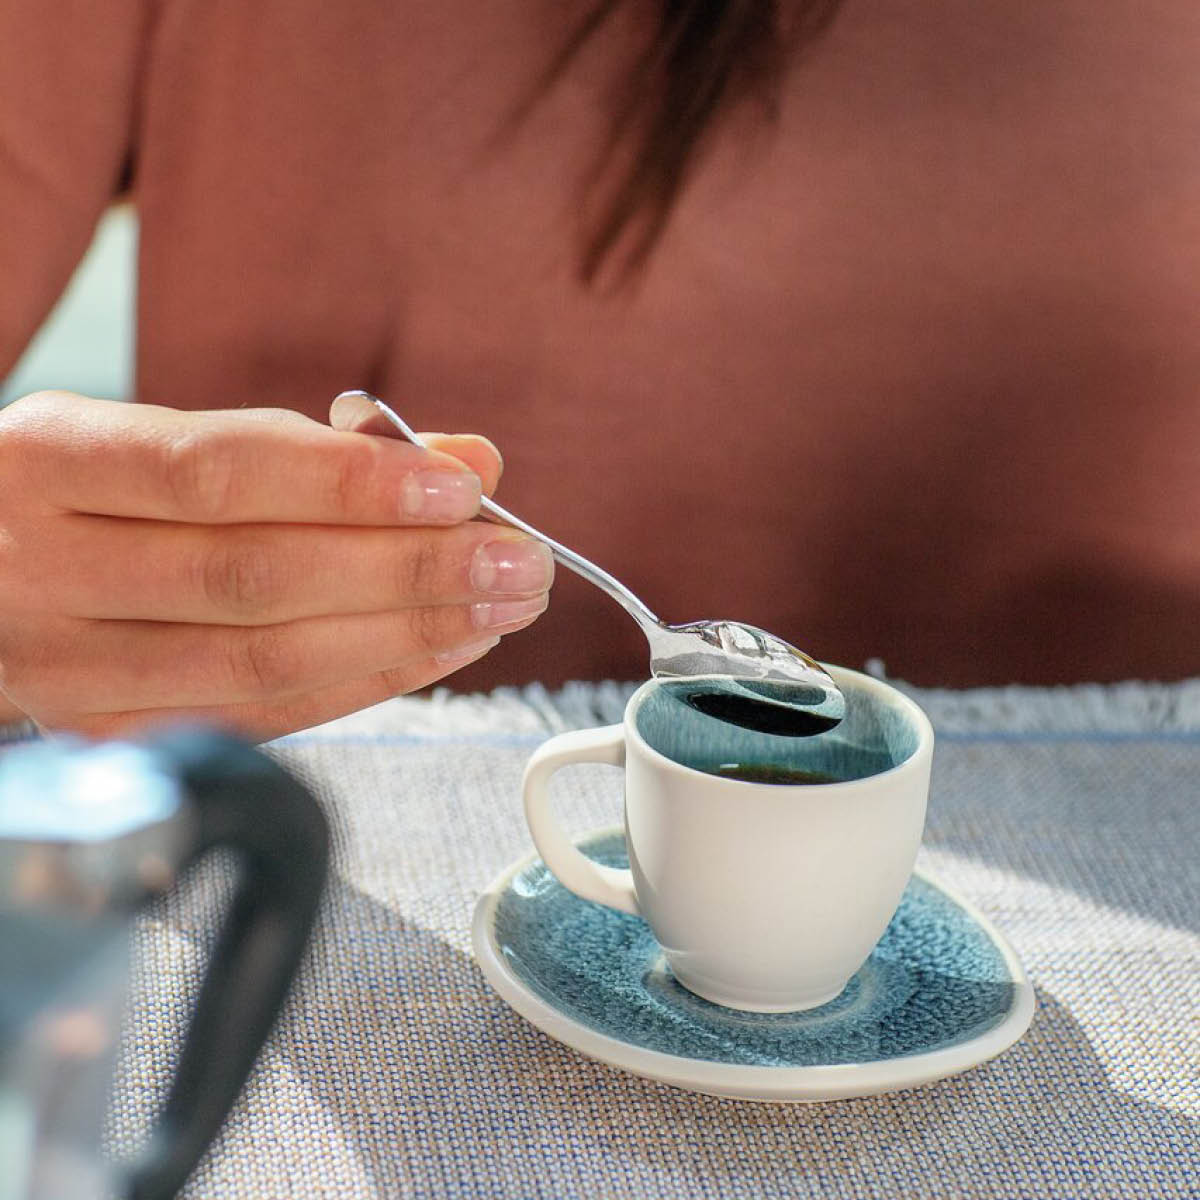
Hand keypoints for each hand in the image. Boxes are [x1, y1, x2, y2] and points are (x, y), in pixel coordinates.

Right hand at [0, 391, 551, 739]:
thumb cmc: (90, 497)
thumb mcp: (167, 442)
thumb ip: (314, 451)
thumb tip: (467, 460)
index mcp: (50, 462)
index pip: (216, 471)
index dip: (349, 484)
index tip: (461, 489)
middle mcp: (45, 568)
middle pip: (254, 576)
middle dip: (409, 571)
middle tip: (517, 563)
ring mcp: (72, 666)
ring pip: (263, 660)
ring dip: (406, 634)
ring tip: (499, 608)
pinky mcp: (110, 733)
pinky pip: (262, 715)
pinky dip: (365, 682)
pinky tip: (438, 650)